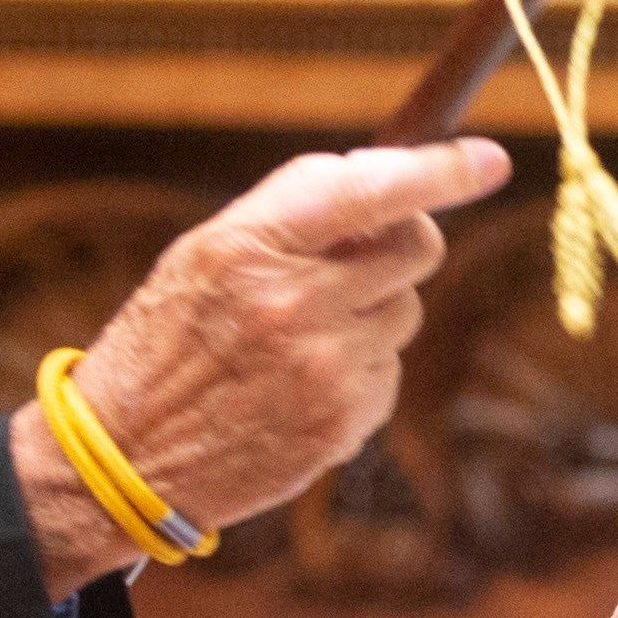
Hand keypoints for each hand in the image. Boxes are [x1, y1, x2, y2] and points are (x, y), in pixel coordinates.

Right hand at [11, 139, 509, 594]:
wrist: (129, 457)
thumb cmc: (169, 339)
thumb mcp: (206, 254)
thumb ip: (294, 216)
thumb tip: (396, 186)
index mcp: (250, 245)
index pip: (370, 190)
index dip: (441, 171)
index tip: (489, 160)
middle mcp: (293, 304)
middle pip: (416, 251)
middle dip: (400, 247)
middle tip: (355, 260)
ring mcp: (324, 368)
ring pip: (406, 314)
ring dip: (370, 317)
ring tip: (297, 341)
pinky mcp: (342, 422)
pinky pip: (388, 372)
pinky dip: (358, 373)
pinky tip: (298, 388)